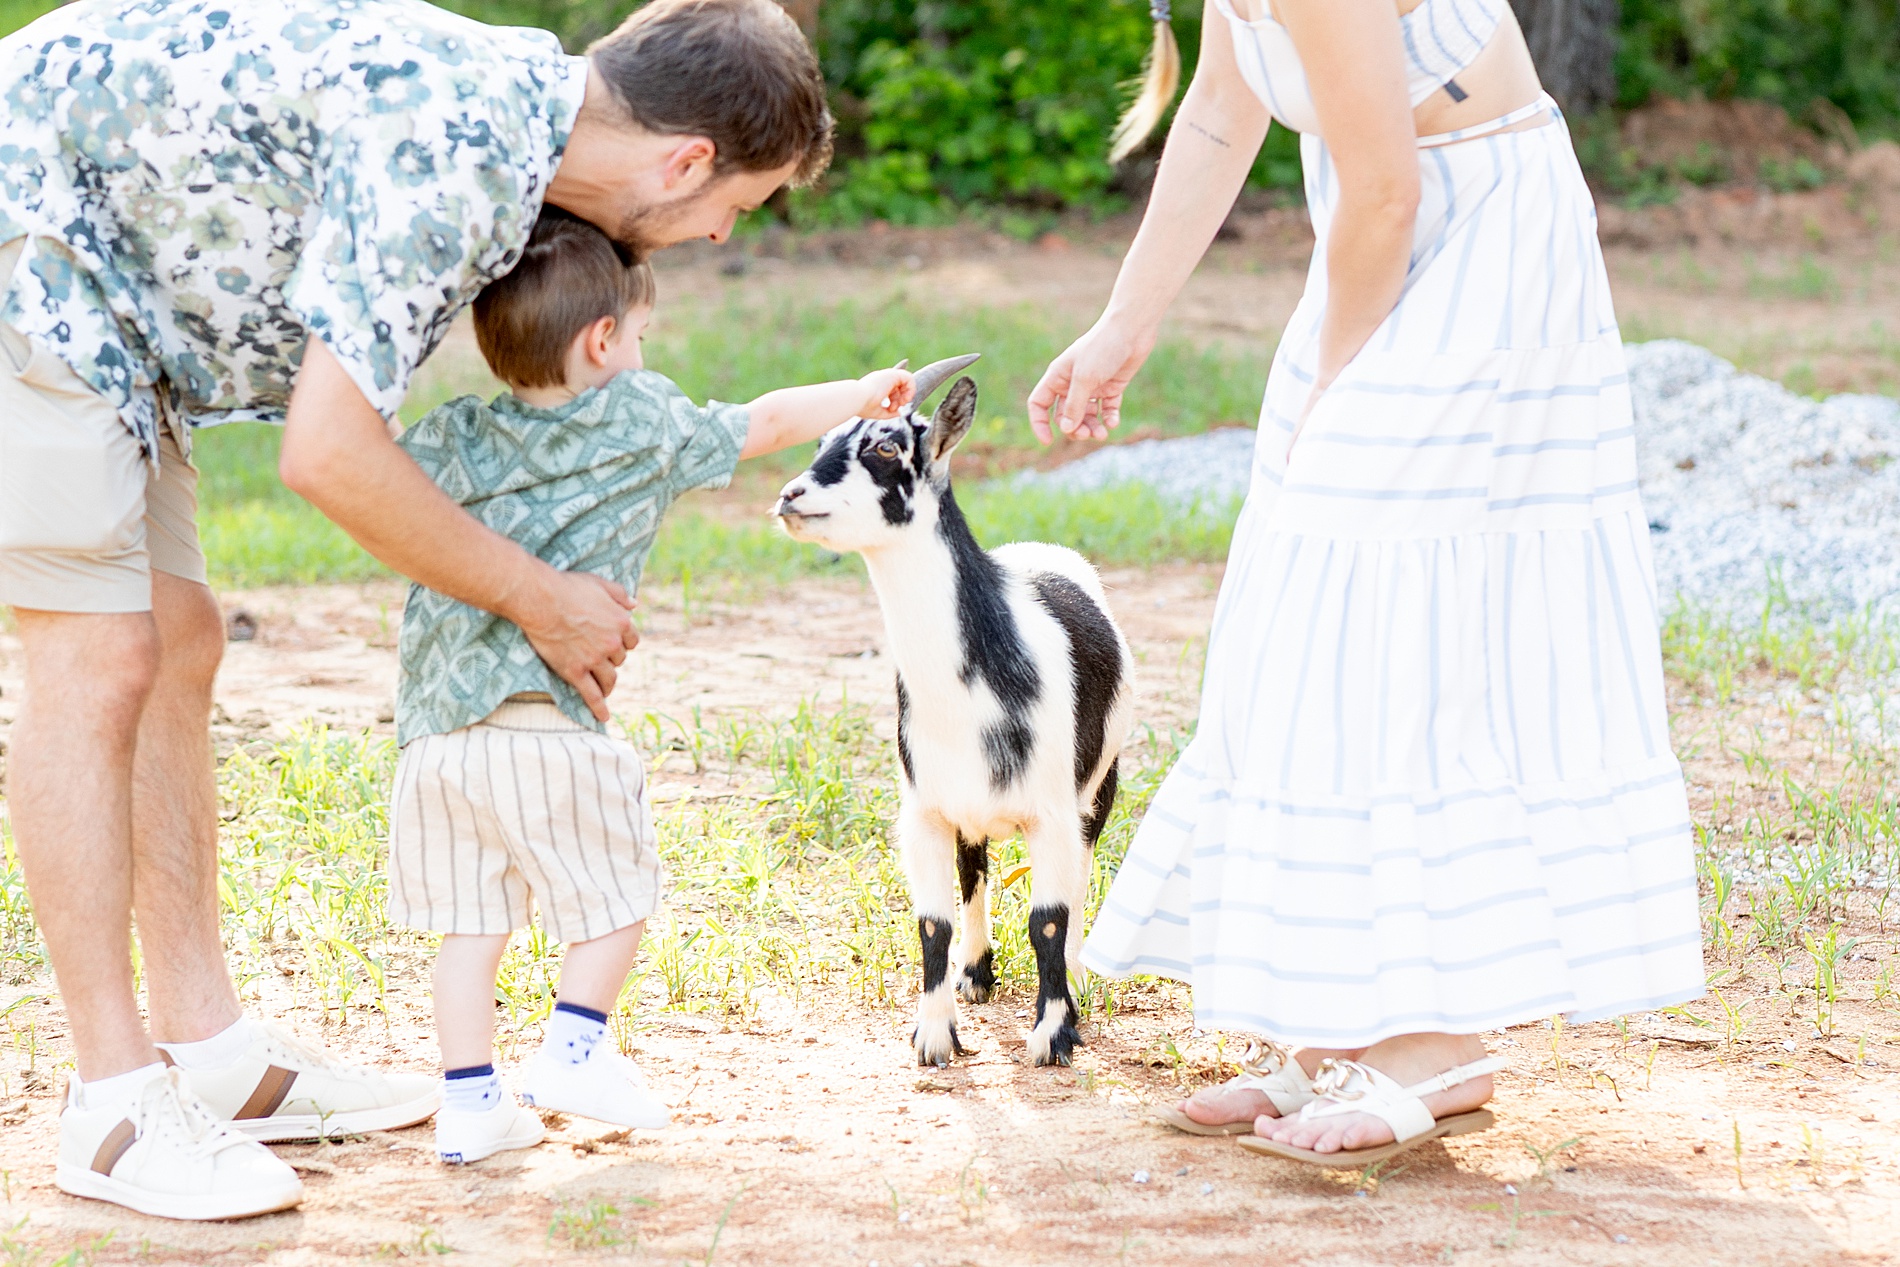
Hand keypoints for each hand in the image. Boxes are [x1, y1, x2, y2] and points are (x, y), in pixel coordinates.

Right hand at [508, 567, 638, 720]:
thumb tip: (635, 605)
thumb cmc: (568, 587)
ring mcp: (594, 659)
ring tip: (604, 689)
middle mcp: (611, 644)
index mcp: (621, 623)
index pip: (632, 641)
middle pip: (619, 660)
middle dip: (611, 659)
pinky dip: (599, 708)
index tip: (615, 644)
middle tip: (599, 658)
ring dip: (608, 684)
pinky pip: (591, 695)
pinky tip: (603, 718)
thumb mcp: (600, 584)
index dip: (623, 643)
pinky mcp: (575, 671)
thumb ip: (620, 595)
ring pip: (609, 679)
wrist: (541, 600)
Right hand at [857, 367, 914, 419]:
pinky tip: (905, 398)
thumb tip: (899, 413)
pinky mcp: (893, 374)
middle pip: (899, 388)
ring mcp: (887, 375)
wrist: (857, 398)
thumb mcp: (877, 412)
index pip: (892, 386)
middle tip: (894, 408)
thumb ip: (888, 413)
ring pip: (906, 381)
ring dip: (907, 394)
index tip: (896, 407)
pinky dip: (911, 389)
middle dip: (900, 400)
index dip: (898, 395)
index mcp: (877, 386)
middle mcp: (882, 379)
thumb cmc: (862, 406)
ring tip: (900, 404)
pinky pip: (909, 377)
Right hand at [1027, 319, 1155, 443]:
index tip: (1048, 441)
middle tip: (1087, 435)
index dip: (1040, 424)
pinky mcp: (1111, 387)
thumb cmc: (1103, 348)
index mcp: (1057, 376)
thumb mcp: (1084, 379)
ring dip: (1092, 427)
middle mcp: (1072, 383)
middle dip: (1074, 428)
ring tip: (1102, 434)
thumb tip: (1065, 430)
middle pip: (1064, 415)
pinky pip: (1106, 410)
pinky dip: (1108, 418)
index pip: (1039, 404)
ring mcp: (1092, 386)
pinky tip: (1112, 422)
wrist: (1132, 330)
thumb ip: (1074, 405)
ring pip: (1086, 416)